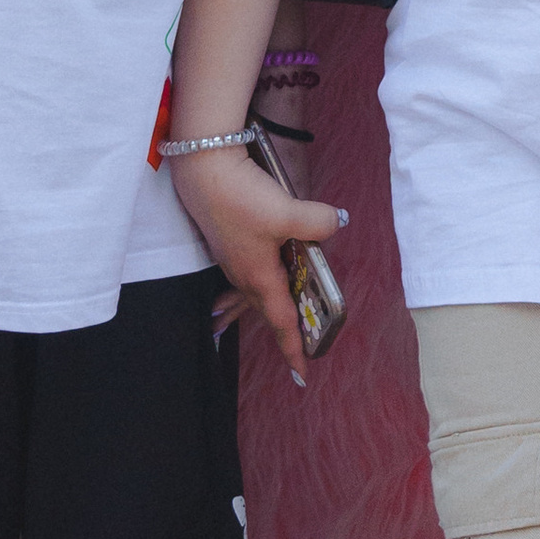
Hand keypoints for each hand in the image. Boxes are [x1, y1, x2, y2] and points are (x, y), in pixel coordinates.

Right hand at [173, 142, 343, 384]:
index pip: (282, 321)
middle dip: (286, 328)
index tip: (303, 373)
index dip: (294, 347)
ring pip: (257, 291)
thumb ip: (319, 223)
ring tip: (284, 316)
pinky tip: (259, 275)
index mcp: (259, 276)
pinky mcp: (229, 239)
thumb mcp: (288, 212)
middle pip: (269, 309)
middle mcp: (243, 273)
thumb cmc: (241, 197)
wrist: (202, 166)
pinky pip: (248, 273)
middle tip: (304, 343)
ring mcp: (233, 257)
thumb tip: (336, 224)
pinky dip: (258, 283)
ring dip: (272, 305)